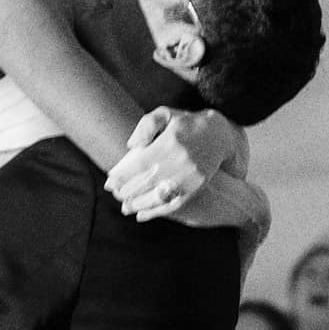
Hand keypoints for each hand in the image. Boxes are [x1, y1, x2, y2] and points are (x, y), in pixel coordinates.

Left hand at [106, 108, 235, 219]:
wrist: (219, 135)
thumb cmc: (185, 123)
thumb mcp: (165, 114)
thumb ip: (146, 125)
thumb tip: (132, 146)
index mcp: (169, 142)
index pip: (139, 164)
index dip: (122, 176)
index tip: (109, 183)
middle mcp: (180, 160)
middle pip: (146, 182)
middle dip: (128, 192)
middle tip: (116, 196)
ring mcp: (190, 176)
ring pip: (158, 196)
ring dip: (139, 205)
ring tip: (126, 208)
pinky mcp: (197, 186)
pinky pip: (174, 204)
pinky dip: (156, 212)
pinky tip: (142, 215)